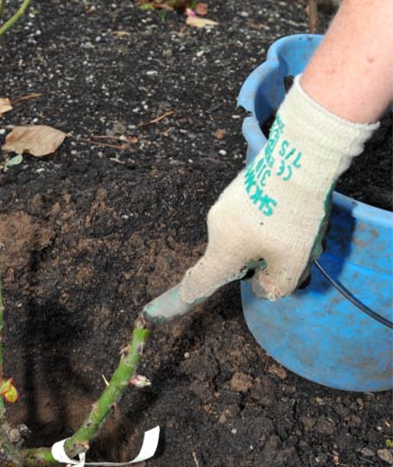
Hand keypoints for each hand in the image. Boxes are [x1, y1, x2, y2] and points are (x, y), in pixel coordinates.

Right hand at [180, 78, 377, 303]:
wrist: (298, 159)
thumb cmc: (290, 218)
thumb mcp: (291, 264)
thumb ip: (275, 286)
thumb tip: (263, 287)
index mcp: (223, 249)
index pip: (200, 280)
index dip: (187, 296)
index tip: (168, 307)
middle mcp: (216, 225)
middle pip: (232, 254)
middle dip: (258, 259)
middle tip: (291, 254)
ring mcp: (226, 202)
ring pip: (244, 232)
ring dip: (267, 236)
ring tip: (299, 225)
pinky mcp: (240, 185)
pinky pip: (251, 211)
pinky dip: (269, 216)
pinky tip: (294, 207)